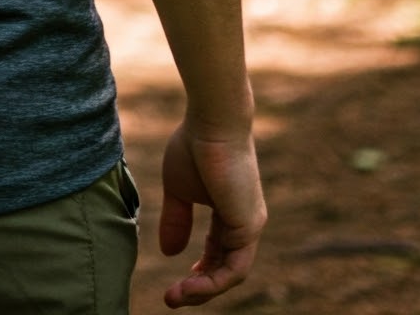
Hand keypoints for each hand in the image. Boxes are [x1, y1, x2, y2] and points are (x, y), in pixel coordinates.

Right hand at [156, 121, 265, 306]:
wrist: (211, 121)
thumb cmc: (195, 146)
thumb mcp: (178, 189)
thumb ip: (177, 219)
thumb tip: (170, 253)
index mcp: (230, 209)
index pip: (219, 250)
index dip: (201, 269)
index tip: (180, 282)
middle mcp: (245, 220)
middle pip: (226, 266)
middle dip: (199, 287)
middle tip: (172, 297)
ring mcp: (250, 224)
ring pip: (231, 274)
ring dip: (203, 291)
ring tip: (175, 297)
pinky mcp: (249, 226)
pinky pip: (234, 269)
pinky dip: (212, 283)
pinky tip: (189, 285)